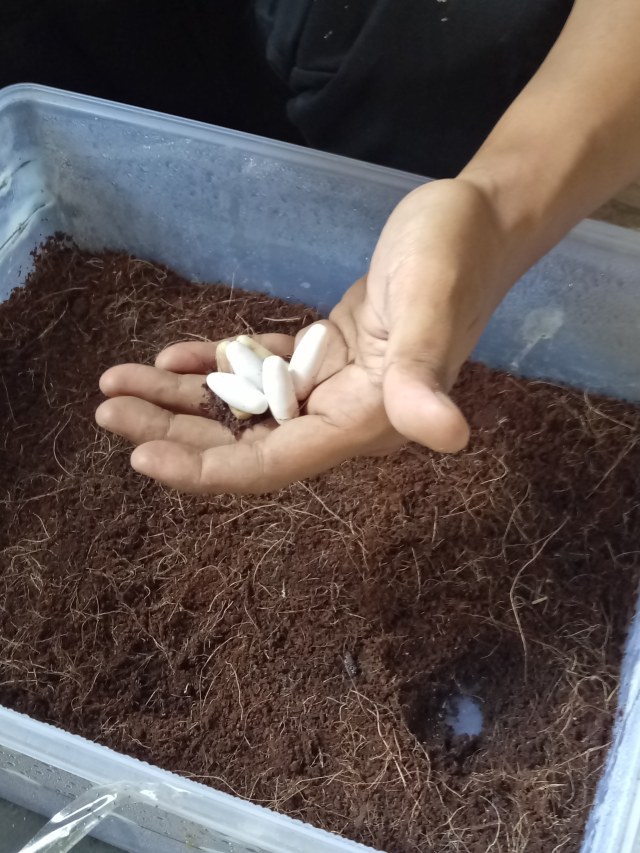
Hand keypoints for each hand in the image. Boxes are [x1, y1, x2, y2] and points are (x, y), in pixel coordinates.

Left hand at [96, 178, 511, 493]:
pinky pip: (261, 373)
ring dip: (181, 400)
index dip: (208, 469)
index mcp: (367, 417)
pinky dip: (215, 367)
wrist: (478, 222)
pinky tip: (174, 358)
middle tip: (106, 408)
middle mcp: (346, 415)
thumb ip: (424, 373)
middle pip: (247, 443)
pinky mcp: (327, 355)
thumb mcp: (431, 303)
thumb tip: (448, 435)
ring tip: (118, 382)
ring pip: (245, 410)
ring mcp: (334, 386)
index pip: (274, 462)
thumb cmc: (455, 254)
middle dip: (174, 432)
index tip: (140, 457)